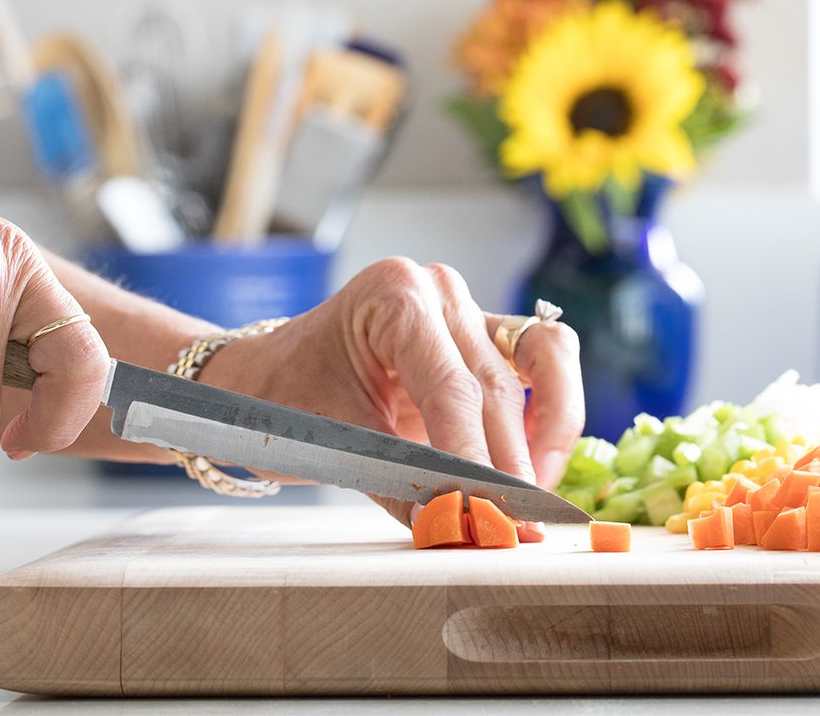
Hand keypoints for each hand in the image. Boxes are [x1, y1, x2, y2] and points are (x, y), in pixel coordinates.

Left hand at [199, 258, 582, 532]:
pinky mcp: (484, 335)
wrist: (270, 380)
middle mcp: (437, 289)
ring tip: (530, 500)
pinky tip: (537, 466)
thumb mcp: (335, 441)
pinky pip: (541, 363)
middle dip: (509, 465)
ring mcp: (465, 306)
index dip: (475, 459)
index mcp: (394, 293)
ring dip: (545, 437)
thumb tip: (453, 529)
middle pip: (497, 385)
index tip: (489, 516)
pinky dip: (549, 415)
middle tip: (513, 529)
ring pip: (542, 362)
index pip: (452, 388)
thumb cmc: (288, 396)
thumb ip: (400, 484)